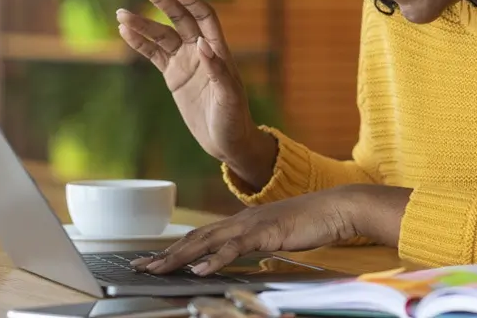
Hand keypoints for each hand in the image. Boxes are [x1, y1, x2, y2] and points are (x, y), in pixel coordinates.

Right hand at [115, 0, 276, 186]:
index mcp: (218, 50)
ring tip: (120, 13)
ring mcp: (185, 61)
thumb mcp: (229, 97)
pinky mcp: (173, 75)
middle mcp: (200, 50)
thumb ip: (217, 70)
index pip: (202, 15)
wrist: (226, 142)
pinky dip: (139, 43)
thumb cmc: (234, 119)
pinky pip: (153, 54)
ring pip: (160, 35)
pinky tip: (124, 31)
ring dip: (142, 23)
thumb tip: (202, 43)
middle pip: (178, 17)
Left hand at [131, 185, 411, 275]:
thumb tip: (238, 259)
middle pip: (194, 238)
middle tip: (139, 266)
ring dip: (179, 256)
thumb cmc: (312, 223)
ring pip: (206, 242)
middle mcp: (240, 220)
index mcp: (240, 222)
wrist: (338, 208)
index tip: (152, 260)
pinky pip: (235, 247)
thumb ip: (255, 246)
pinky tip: (199, 268)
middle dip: (164, 253)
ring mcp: (251, 225)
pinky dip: (215, 259)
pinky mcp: (266, 233)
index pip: (199, 236)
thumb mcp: (276, 237)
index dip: (174, 249)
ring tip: (157, 269)